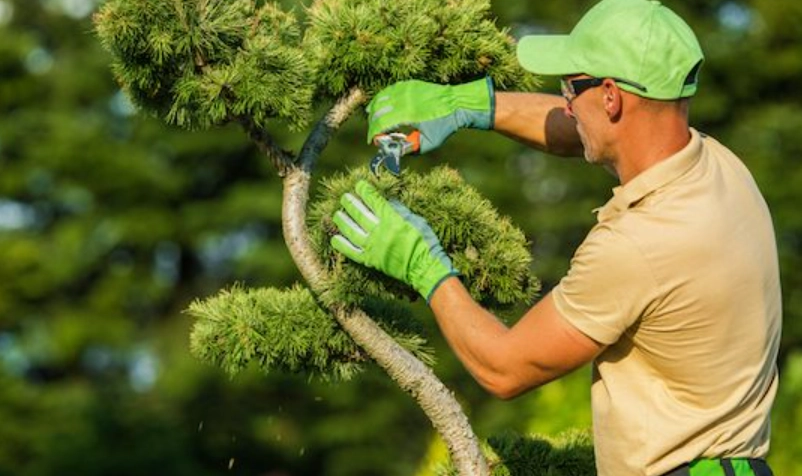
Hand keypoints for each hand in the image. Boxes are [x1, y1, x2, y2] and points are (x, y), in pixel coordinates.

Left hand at [331, 181, 457, 301]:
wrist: (425, 268)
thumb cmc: (425, 242)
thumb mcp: (416, 220)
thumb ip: (399, 210)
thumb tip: (386, 201)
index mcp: (392, 219)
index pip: (373, 200)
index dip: (364, 191)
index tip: (359, 185)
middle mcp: (379, 231)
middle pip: (359, 214)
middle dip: (350, 203)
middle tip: (344, 197)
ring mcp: (373, 247)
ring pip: (352, 231)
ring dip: (342, 221)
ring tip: (337, 214)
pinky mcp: (370, 260)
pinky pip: (352, 252)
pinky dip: (342, 245)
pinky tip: (335, 238)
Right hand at [366, 77, 494, 153]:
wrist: (458, 104)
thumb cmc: (444, 125)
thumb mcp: (428, 143)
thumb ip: (410, 149)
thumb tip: (393, 153)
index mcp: (407, 114)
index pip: (381, 123)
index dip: (373, 133)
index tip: (372, 141)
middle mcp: (404, 100)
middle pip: (378, 110)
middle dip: (373, 123)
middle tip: (374, 132)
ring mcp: (406, 90)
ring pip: (382, 98)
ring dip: (374, 109)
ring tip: (372, 117)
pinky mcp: (410, 85)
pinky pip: (390, 90)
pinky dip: (382, 97)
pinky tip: (381, 103)